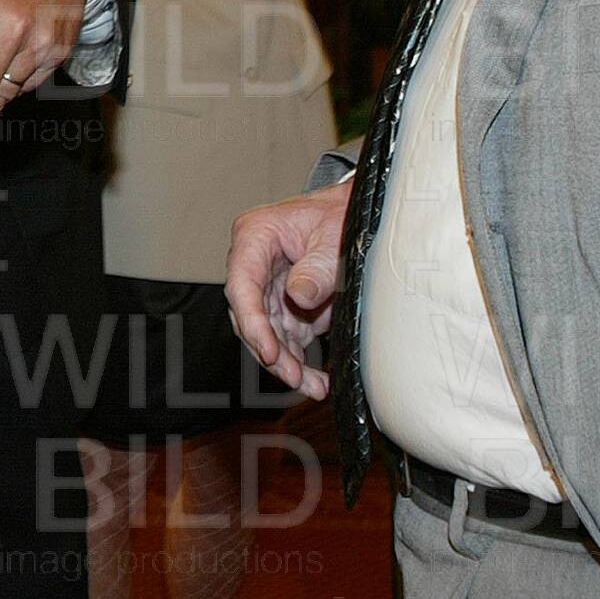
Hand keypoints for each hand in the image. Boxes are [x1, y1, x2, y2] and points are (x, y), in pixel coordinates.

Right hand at [223, 182, 351, 400]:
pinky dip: (298, 361)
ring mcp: (268, 287)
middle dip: (271, 352)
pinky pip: (285, 339)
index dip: (253, 323)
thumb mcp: (334, 236)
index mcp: (255, 236)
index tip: (269, 351)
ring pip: (266, 334)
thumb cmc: (341, 214)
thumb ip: (316, 267)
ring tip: (313, 386)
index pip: (242, 285)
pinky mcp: (284, 305)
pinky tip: (315, 380)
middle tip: (295, 377)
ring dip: (286, 363)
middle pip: (250, 316)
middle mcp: (255, 264)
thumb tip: (299, 296)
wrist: (358, 214)